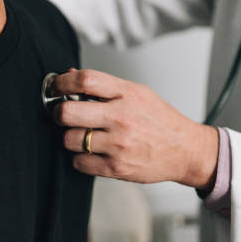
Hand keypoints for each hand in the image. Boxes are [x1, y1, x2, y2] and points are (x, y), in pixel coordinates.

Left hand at [50, 69, 219, 190]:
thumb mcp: (138, 93)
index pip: (85, 80)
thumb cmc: (160, 119)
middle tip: (62, 114)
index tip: (55, 86)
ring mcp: (118, 144)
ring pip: (70, 140)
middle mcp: (121, 117)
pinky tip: (92, 152)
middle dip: (58, 113)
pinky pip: (79, 163)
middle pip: (68, 113)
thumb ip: (105, 85)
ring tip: (83, 135)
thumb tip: (71, 74)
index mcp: (127, 93)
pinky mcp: (116, 167)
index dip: (62, 82)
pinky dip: (80, 158)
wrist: (185, 149)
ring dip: (71, 138)